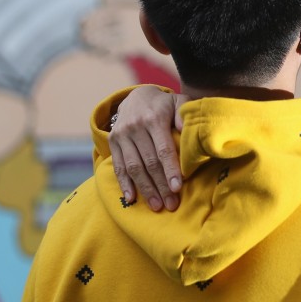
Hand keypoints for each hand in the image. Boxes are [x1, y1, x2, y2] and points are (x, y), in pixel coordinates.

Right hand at [109, 85, 187, 210]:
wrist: (136, 95)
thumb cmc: (164, 104)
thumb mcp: (179, 102)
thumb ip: (185, 114)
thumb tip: (187, 131)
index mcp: (154, 118)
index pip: (163, 149)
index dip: (170, 169)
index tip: (177, 188)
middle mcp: (135, 127)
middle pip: (149, 162)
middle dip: (161, 185)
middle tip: (171, 204)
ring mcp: (122, 135)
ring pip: (133, 167)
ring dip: (145, 189)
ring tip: (157, 206)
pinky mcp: (113, 142)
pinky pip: (118, 166)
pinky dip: (124, 184)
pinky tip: (131, 199)